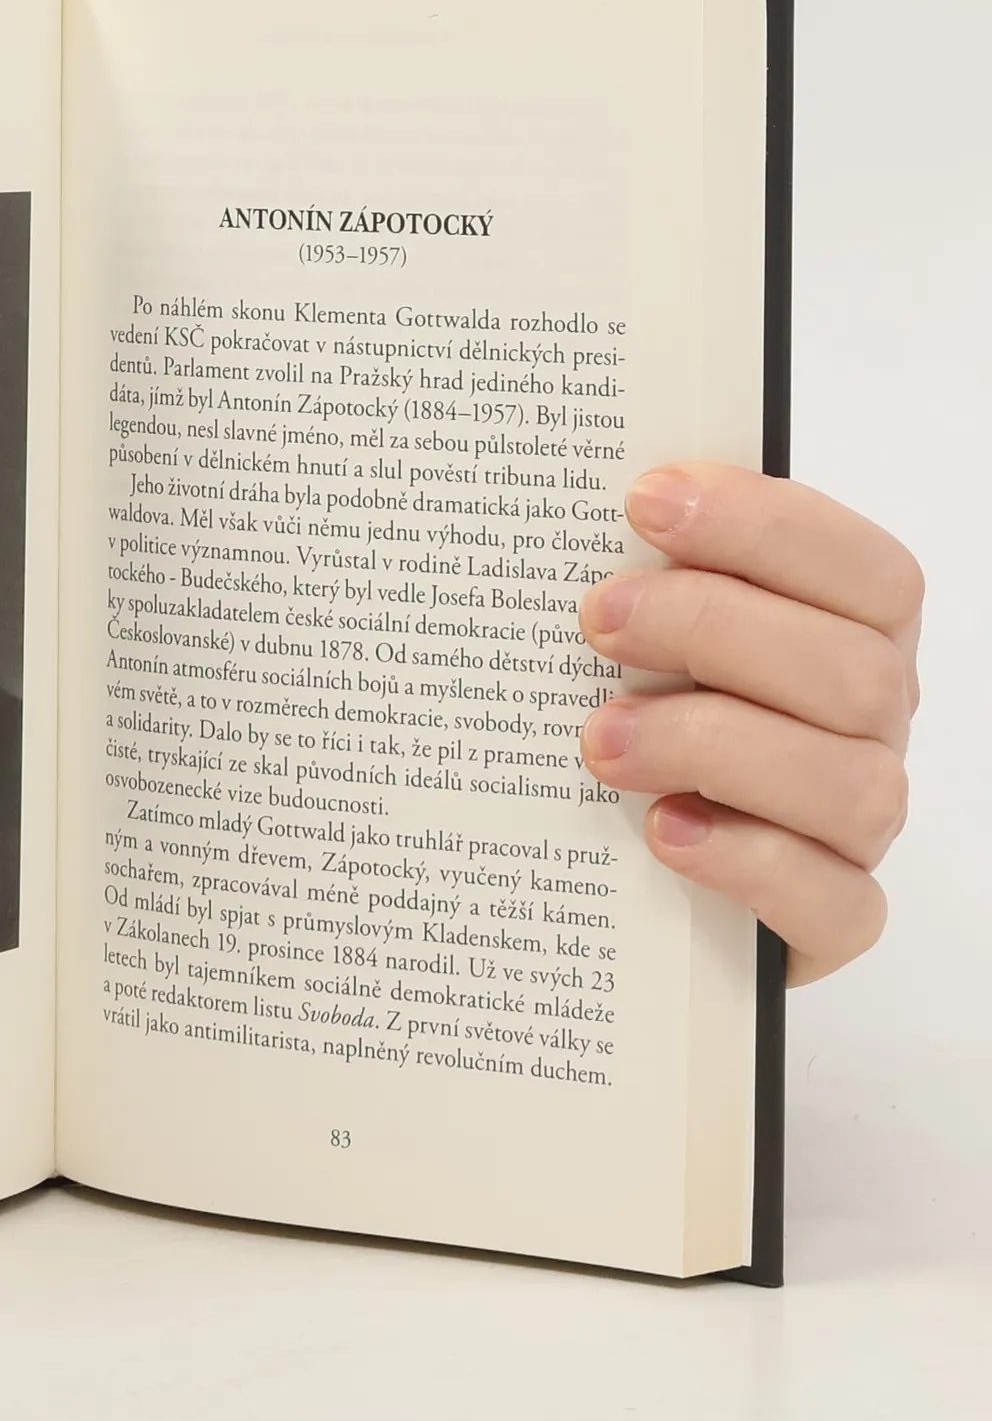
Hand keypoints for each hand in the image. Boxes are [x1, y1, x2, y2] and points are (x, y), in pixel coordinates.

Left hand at [578, 464, 920, 984]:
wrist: (637, 870)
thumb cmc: (642, 711)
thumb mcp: (639, 636)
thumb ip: (639, 574)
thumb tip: (553, 508)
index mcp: (850, 635)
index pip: (861, 569)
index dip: (764, 526)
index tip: (645, 500)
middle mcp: (868, 727)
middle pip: (852, 670)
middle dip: (715, 628)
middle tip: (598, 620)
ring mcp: (856, 828)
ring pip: (849, 783)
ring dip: (713, 746)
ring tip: (600, 740)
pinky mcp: (830, 921)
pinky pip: (834, 902)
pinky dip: (746, 861)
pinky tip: (663, 832)